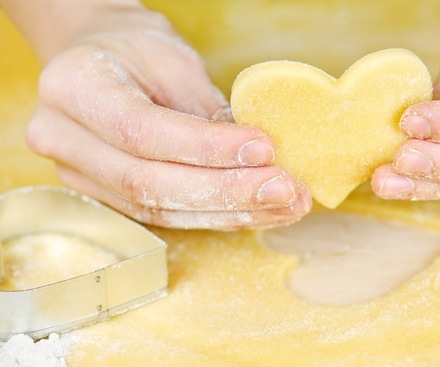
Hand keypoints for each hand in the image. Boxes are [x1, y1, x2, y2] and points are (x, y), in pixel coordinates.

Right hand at [20, 3, 310, 229]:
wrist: (96, 59)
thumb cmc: (135, 49)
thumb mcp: (173, 61)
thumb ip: (205, 112)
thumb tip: (259, 158)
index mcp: (74, 89)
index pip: (143, 132)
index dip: (207, 148)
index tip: (264, 150)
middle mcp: (64, 140)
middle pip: (149, 184)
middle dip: (226, 192)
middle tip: (285, 191)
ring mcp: (79, 175)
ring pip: (159, 210)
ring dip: (229, 213)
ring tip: (284, 206)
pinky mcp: (106, 196)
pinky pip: (164, 215)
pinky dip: (214, 216)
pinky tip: (257, 213)